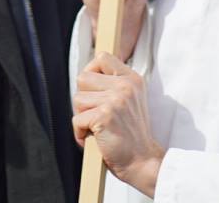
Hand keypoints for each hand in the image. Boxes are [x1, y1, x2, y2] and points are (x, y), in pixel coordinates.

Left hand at [73, 52, 164, 195]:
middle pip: (83, 77)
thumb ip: (112, 85)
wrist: (142, 162)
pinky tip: (95, 139)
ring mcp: (115, 100)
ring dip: (82, 117)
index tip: (94, 90)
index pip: (102, 57)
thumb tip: (85, 75)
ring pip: (77, 99)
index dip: (91, 72)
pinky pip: (76, 119)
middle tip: (95, 114)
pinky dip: (80, 133)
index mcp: (132, 79)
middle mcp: (125, 86)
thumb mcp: (129, 101)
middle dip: (83, 98)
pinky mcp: (104, 116)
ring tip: (97, 128)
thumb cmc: (131, 135)